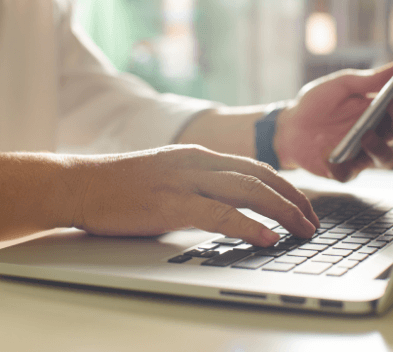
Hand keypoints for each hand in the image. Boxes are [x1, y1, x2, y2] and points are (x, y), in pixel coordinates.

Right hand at [70, 145, 318, 246]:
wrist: (80, 184)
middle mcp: (197, 162)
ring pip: (249, 191)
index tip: (301, 204)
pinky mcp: (171, 203)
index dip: (284, 186)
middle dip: (294, 199)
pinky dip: (250, 226)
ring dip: (283, 211)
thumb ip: (197, 186)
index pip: (254, 167)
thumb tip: (225, 207)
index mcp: (197, 155)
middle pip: (261, 177)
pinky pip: (221, 214)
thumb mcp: (167, 176)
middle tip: (312, 221)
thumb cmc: (120, 185)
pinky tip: (268, 238)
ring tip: (303, 230)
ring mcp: (184, 180)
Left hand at [275, 60, 392, 181]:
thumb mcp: (341, 86)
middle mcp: (376, 133)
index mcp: (378, 110)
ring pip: (385, 159)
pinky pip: (349, 174)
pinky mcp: (343, 170)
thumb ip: (371, 79)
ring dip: (380, 147)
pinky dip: (341, 167)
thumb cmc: (316, 104)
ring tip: (366, 134)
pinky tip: (329, 155)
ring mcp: (361, 153)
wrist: (288, 126)